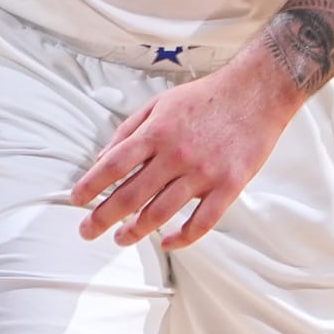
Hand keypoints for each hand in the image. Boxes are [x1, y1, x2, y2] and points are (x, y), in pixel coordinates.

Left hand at [70, 50, 300, 249]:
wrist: (257, 92)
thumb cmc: (205, 97)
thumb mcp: (159, 103)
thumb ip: (128, 131)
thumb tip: (101, 158)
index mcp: (156, 132)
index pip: (113, 165)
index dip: (90, 186)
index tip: (76, 201)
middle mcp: (176, 155)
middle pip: (130, 195)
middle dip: (103, 218)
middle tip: (87, 231)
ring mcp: (203, 173)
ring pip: (161, 213)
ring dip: (136, 231)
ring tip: (121, 238)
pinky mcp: (229, 186)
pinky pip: (202, 222)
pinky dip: (182, 238)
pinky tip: (167, 241)